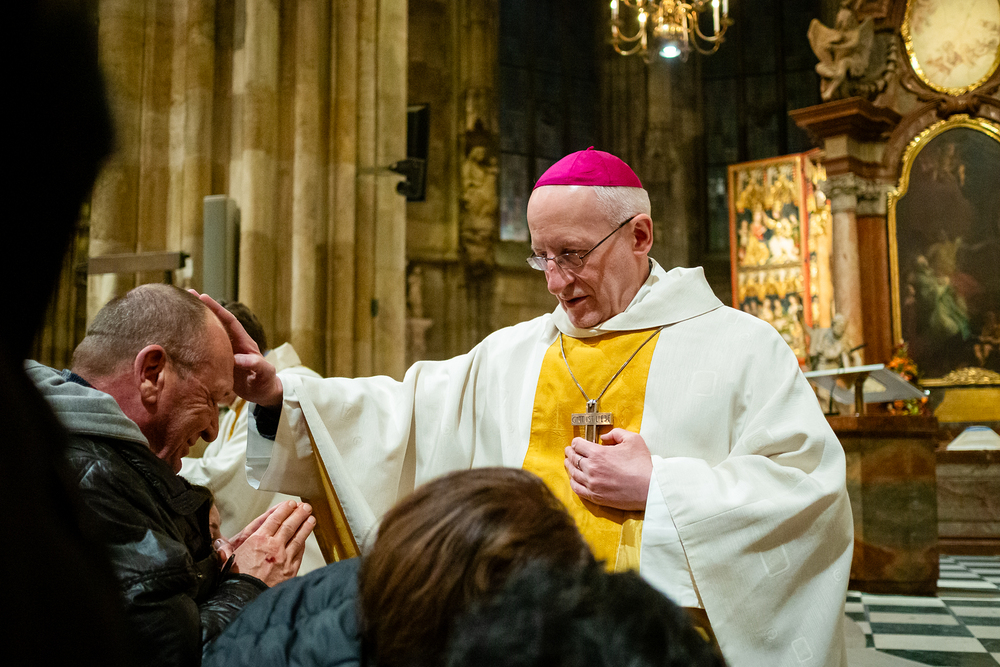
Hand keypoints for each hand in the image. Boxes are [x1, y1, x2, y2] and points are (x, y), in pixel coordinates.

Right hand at [189, 290, 283, 405]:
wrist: (262, 394)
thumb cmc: (266, 382)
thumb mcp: (265, 372)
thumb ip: (256, 364)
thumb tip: (238, 359)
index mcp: (244, 342)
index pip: (229, 321)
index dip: (217, 309)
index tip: (203, 297)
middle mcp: (232, 344)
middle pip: (216, 322)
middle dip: (202, 309)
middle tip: (186, 294)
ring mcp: (224, 352)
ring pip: (208, 334)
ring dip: (194, 324)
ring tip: (178, 311)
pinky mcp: (217, 363)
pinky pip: (203, 350)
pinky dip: (192, 343)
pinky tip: (178, 338)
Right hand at [218, 500, 315, 586]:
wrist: (245, 600)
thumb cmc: (235, 581)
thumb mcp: (226, 561)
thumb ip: (224, 549)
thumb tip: (219, 544)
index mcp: (259, 540)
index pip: (274, 519)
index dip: (283, 510)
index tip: (290, 504)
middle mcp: (274, 547)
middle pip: (289, 525)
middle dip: (298, 514)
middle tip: (305, 507)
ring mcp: (284, 558)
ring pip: (298, 537)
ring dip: (305, 526)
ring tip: (310, 518)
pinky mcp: (290, 570)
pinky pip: (299, 553)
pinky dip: (303, 544)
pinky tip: (305, 539)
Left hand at [564, 428, 651, 510]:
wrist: (650, 488)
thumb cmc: (642, 463)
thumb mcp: (632, 439)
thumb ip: (615, 433)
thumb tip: (603, 437)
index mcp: (598, 453)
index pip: (578, 444)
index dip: (576, 442)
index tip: (577, 442)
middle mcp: (591, 468)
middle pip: (573, 458)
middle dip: (570, 452)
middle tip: (569, 451)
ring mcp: (592, 484)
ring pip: (573, 473)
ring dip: (569, 466)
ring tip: (568, 462)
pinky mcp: (595, 496)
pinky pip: (577, 488)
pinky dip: (573, 482)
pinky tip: (573, 479)